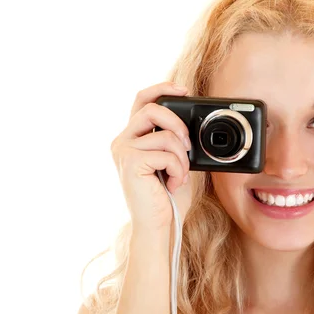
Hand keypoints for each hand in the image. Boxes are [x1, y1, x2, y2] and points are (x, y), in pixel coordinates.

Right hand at [110, 82, 194, 231]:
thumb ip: (175, 140)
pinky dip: (179, 170)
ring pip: (165, 135)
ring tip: (179, 174)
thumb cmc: (168, 197)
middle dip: (178, 124)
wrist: (159, 225)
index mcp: (132, 137)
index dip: (162, 89)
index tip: (183, 90)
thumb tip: (190, 124)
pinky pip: (167, 154)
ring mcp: (124, 151)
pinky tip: (174, 183)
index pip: (142, 100)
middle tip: (188, 146)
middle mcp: (123, 141)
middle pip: (152, 108)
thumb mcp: (175, 161)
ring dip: (182, 157)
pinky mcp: (131, 163)